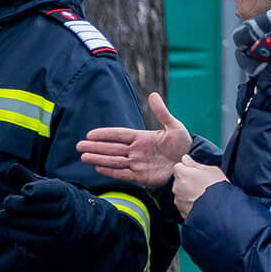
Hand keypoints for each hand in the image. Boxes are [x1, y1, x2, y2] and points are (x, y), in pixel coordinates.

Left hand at [0, 172, 104, 255]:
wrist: (84, 222)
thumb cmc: (57, 200)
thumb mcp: (47, 186)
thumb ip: (27, 177)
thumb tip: (11, 168)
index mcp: (62, 192)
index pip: (45, 190)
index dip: (31, 189)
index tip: (24, 190)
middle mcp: (63, 212)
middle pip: (26, 207)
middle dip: (11, 204)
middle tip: (8, 203)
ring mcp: (58, 231)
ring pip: (23, 226)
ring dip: (9, 221)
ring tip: (6, 216)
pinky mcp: (52, 246)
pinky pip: (25, 242)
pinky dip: (15, 235)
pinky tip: (15, 229)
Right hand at [78, 92, 192, 188]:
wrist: (191, 163)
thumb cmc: (184, 144)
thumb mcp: (175, 127)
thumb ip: (162, 113)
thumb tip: (153, 95)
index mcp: (142, 138)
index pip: (119, 135)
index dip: (105, 134)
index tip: (90, 134)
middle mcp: (136, 151)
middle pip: (112, 148)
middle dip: (95, 147)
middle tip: (79, 146)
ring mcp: (138, 164)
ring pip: (114, 161)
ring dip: (99, 159)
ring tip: (84, 157)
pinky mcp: (141, 177)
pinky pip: (123, 174)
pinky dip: (111, 172)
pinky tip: (98, 169)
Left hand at [170, 156, 226, 218]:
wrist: (222, 210)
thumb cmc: (218, 187)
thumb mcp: (211, 170)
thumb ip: (195, 164)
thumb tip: (185, 158)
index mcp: (182, 174)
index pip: (179, 166)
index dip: (188, 169)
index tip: (197, 173)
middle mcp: (176, 187)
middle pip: (179, 180)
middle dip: (187, 181)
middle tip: (202, 184)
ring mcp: (178, 200)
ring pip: (181, 193)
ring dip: (188, 193)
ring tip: (203, 196)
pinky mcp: (182, 212)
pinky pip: (184, 205)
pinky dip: (190, 204)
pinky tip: (202, 204)